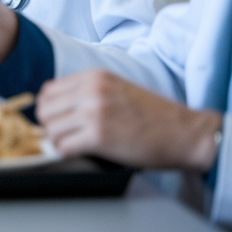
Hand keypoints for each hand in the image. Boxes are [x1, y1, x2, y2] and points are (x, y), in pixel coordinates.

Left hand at [37, 69, 222, 170]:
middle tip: (63, 136)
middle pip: (44, 110)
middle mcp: (91, 91)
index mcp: (95, 77)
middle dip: (50, 126)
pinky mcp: (99, 136)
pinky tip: (80, 154)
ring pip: (51, 129)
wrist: (186, 133)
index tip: (57, 121)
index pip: (49, 91)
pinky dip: (66, 154)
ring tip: (74, 146)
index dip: (50, 109)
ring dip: (58, 142)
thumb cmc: (155, 116)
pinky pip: (63, 147)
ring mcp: (94, 112)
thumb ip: (89, 92)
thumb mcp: (118, 89)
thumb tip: (59, 108)